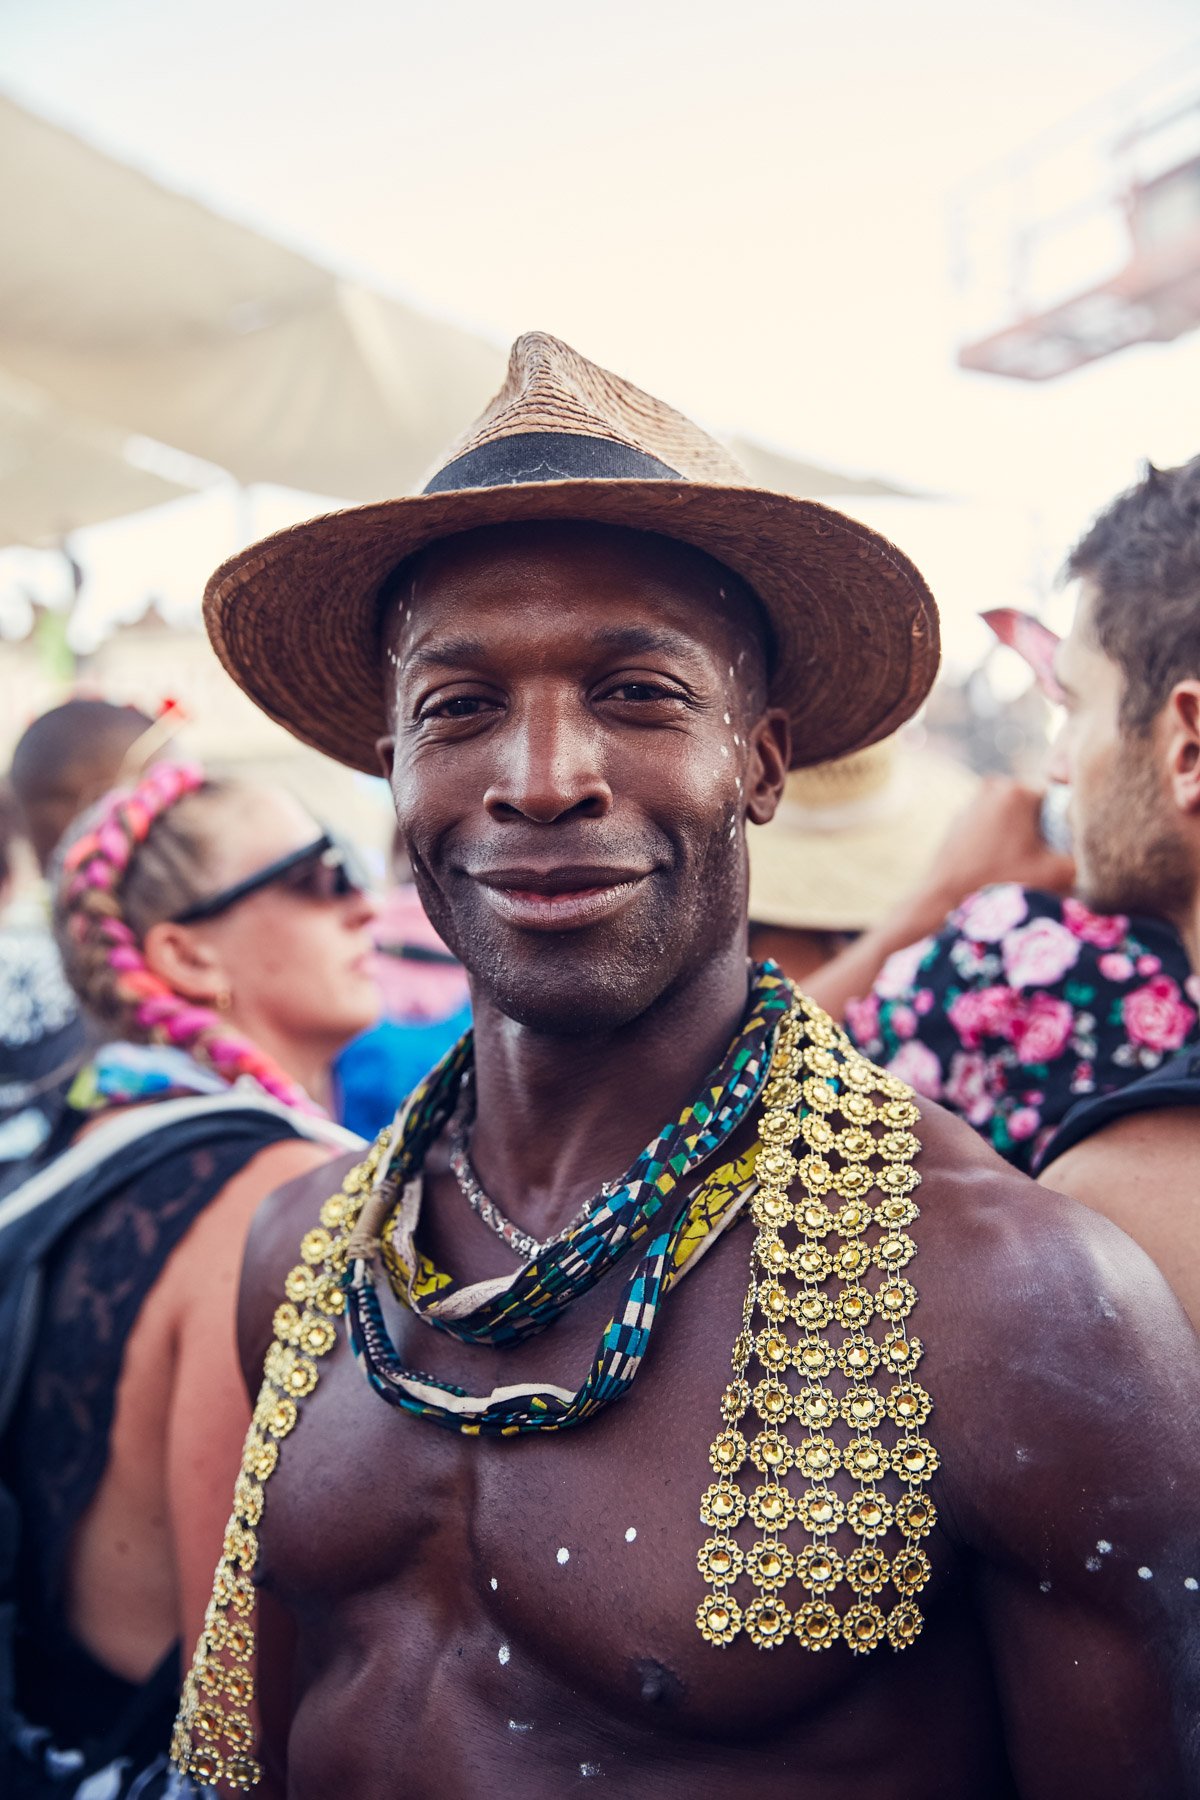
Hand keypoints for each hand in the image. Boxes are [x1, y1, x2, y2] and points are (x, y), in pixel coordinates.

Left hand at [920, 777, 1075, 918]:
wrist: (945, 900)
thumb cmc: (1002, 885)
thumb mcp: (1057, 874)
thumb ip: (1086, 858)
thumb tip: (1103, 854)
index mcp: (1017, 790)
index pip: (1058, 800)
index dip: (1065, 826)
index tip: (1061, 849)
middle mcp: (992, 786)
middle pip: (1035, 807)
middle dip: (1042, 829)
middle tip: (1042, 858)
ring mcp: (972, 801)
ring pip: (1013, 816)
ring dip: (1021, 835)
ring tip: (1021, 862)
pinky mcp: (959, 819)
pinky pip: (992, 825)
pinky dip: (1000, 840)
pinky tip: (1000, 863)